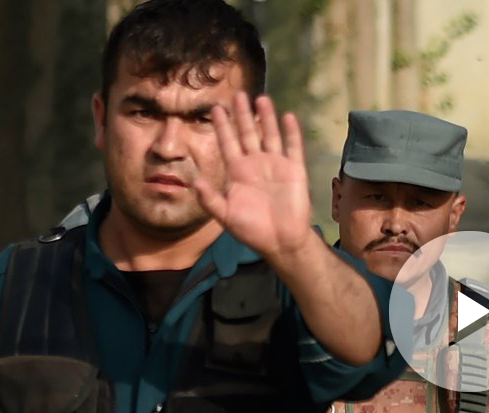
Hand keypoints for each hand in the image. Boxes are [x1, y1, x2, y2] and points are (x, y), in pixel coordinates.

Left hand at [193, 92, 312, 260]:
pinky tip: (288, 116)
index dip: (222, 126)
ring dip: (266, 117)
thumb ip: (210, 199)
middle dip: (242, 114)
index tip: (216, 108)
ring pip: (269, 135)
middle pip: (247, 133)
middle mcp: (255, 164)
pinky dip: (291, 132)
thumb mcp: (226, 217)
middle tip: (237, 94)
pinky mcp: (294, 170)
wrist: (281, 242)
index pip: (227, 143)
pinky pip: (292, 147)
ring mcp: (276, 165)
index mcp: (237, 173)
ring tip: (261, 98)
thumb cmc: (252, 231)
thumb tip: (193, 182)